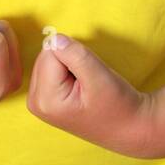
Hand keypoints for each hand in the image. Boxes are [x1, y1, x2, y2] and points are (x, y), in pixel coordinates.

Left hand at [26, 32, 157, 157]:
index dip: (74, 55)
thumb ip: (74, 54)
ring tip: (86, 84)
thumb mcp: (98, 76)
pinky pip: (50, 69)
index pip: (51, 52)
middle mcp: (36, 102)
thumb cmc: (117, 105)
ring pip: (48, 60)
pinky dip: (66, 71)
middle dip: (68, 59)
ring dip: (68, 64)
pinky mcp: (44, 99)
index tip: (90, 75)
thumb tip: (54, 38)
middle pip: (46, 56)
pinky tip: (79, 87)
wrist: (128, 127)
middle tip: (89, 80)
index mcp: (46, 100)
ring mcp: (38, 102)